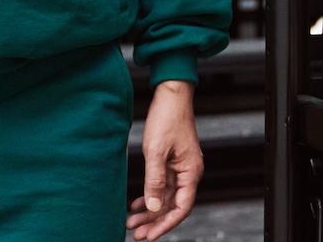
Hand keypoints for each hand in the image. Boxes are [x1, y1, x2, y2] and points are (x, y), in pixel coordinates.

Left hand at [128, 80, 202, 241]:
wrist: (171, 94)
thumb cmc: (167, 118)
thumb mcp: (156, 151)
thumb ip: (155, 181)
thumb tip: (154, 208)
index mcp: (191, 172)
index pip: (182, 208)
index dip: (166, 224)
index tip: (149, 236)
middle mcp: (188, 173)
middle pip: (173, 206)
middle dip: (154, 221)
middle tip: (136, 234)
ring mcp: (181, 168)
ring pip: (166, 198)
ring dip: (150, 211)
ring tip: (131, 223)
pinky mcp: (172, 162)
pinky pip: (162, 186)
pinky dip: (150, 196)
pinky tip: (136, 204)